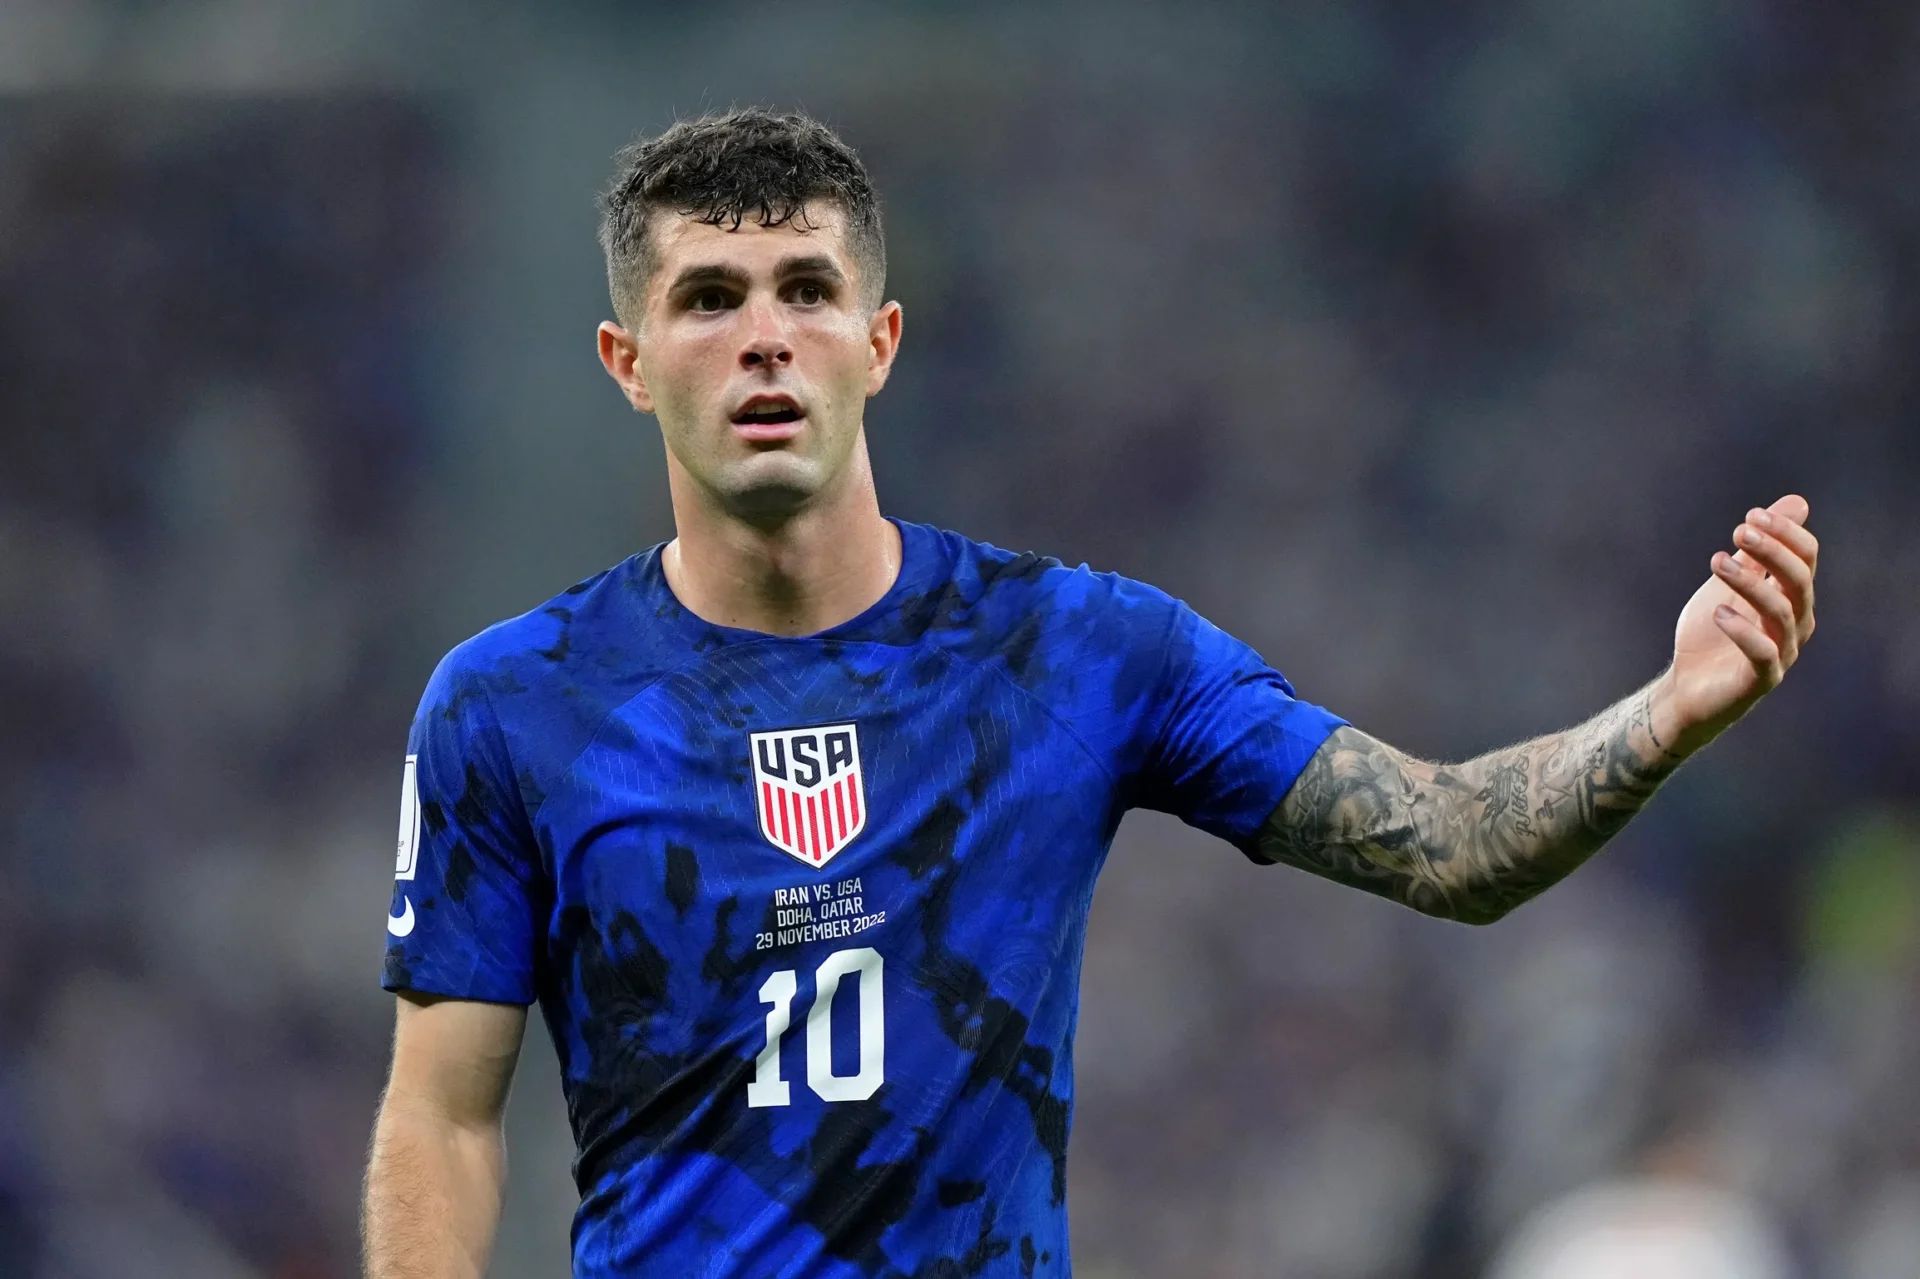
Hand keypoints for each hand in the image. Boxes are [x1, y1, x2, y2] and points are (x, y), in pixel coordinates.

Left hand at [1654, 494, 1817, 751]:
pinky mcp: (1761, 680)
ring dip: (1749, 582)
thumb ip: (1759, 550)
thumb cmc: (1712, 634)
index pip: (1805, 559)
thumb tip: (1797, 503)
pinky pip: (1763, 654)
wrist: (1688, 688)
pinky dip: (1742, 631)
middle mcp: (1795, 624)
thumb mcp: (1732, 584)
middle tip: (1739, 531)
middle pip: (1799, 581)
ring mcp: (1781, 653)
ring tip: (1716, 562)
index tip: (1751, 516)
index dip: (1785, 534)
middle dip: (1772, 551)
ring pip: (1780, 612)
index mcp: (1792, 598)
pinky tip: (1719, 612)